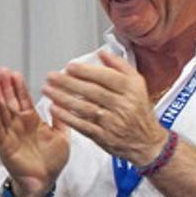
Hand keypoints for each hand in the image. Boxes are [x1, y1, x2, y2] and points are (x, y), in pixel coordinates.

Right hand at [0, 68, 68, 196]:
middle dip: (6, 87)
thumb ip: (61, 120)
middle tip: (1, 72)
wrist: (43, 183)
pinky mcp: (4, 146)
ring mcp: (11, 135)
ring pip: (2, 112)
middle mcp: (20, 126)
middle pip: (10, 102)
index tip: (15, 74)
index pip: (24, 100)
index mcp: (33, 122)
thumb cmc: (51, 163)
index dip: (19, 87)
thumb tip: (64, 103)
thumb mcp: (62, 137)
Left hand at [42, 51, 167, 167]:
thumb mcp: (138, 84)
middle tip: (52, 76)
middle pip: (92, 91)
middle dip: (68, 83)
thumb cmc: (140, 112)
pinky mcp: (103, 136)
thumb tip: (102, 53)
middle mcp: (122, 105)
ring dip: (63, 98)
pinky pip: (82, 125)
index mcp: (131, 89)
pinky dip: (67, 117)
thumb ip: (120, 66)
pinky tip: (55, 109)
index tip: (70, 66)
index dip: (86, 71)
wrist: (147, 142)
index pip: (106, 77)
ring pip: (84, 108)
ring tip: (48, 90)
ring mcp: (112, 122)